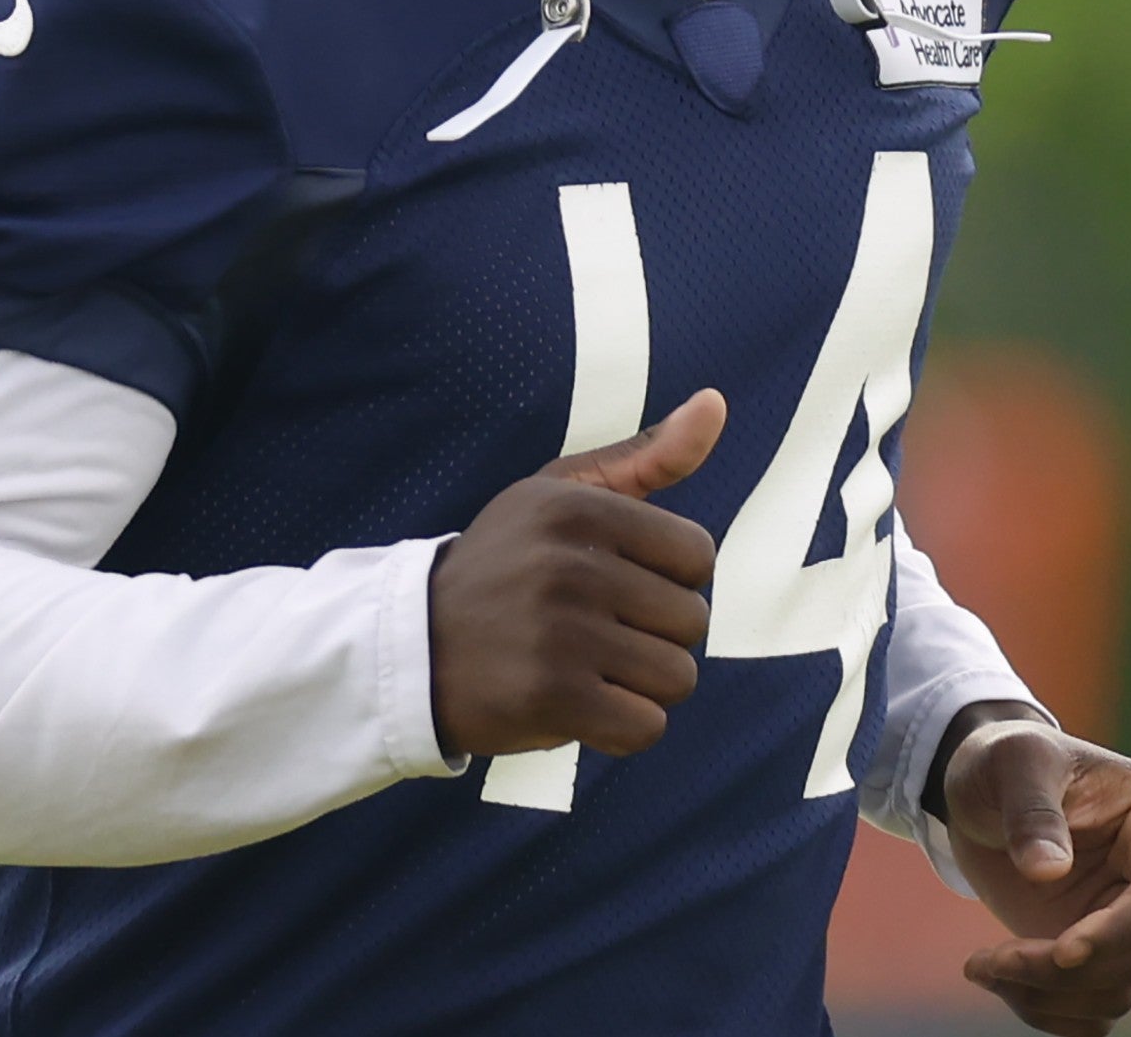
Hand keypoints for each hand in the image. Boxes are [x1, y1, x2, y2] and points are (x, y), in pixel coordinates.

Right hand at [427, 389, 725, 759]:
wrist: (414, 648)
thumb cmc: (507, 566)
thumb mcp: (561, 495)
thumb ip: (645, 455)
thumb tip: (716, 403)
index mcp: (575, 507)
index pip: (697, 555)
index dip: (670, 579)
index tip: (620, 585)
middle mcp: (568, 564)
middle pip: (692, 620)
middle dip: (656, 636)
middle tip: (597, 633)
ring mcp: (559, 634)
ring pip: (677, 677)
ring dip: (642, 685)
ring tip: (589, 669)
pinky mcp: (551, 698)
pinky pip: (646, 727)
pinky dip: (623, 728)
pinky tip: (582, 707)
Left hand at [935, 710, 1130, 1031]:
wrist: (993, 792)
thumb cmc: (1011, 761)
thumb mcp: (1013, 761)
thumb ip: (1030, 809)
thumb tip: (1048, 869)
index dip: (1115, 933)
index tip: (1060, 953)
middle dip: (1060, 970)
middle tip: (987, 962)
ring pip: (1117, 992)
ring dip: (1045, 995)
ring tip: (982, 966)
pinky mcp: (1113, 955)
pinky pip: (1097, 1009)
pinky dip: (1047, 1009)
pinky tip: (1000, 979)